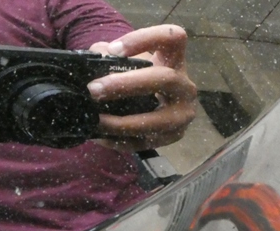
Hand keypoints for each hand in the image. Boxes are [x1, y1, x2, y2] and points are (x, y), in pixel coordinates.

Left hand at [87, 25, 196, 150]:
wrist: (159, 105)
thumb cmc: (141, 77)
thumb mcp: (128, 61)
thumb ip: (109, 54)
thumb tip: (95, 59)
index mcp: (175, 60)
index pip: (173, 37)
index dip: (145, 39)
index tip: (114, 50)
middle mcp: (185, 87)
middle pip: (165, 79)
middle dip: (126, 85)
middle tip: (94, 89)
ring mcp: (183, 115)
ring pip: (158, 121)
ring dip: (123, 122)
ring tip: (96, 119)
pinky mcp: (173, 137)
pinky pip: (146, 143)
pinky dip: (120, 141)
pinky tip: (100, 136)